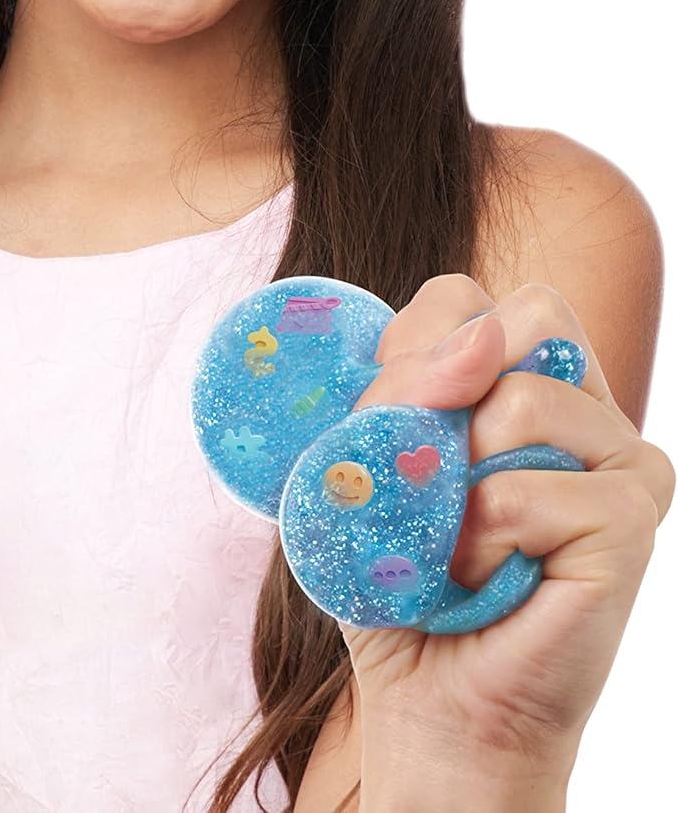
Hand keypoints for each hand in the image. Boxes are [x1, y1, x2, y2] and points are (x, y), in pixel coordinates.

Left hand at [337, 275, 674, 777]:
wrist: (430, 702)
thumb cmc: (400, 582)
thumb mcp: (366, 465)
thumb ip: (395, 388)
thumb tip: (470, 346)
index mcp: (518, 378)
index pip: (466, 298)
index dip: (409, 346)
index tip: (381, 418)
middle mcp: (581, 403)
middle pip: (528, 313)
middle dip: (443, 385)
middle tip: (422, 468)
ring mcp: (619, 454)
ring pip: (522, 402)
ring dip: (453, 485)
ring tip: (456, 545)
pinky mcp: (633, 514)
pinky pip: (527, 492)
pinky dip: (478, 541)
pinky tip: (485, 578)